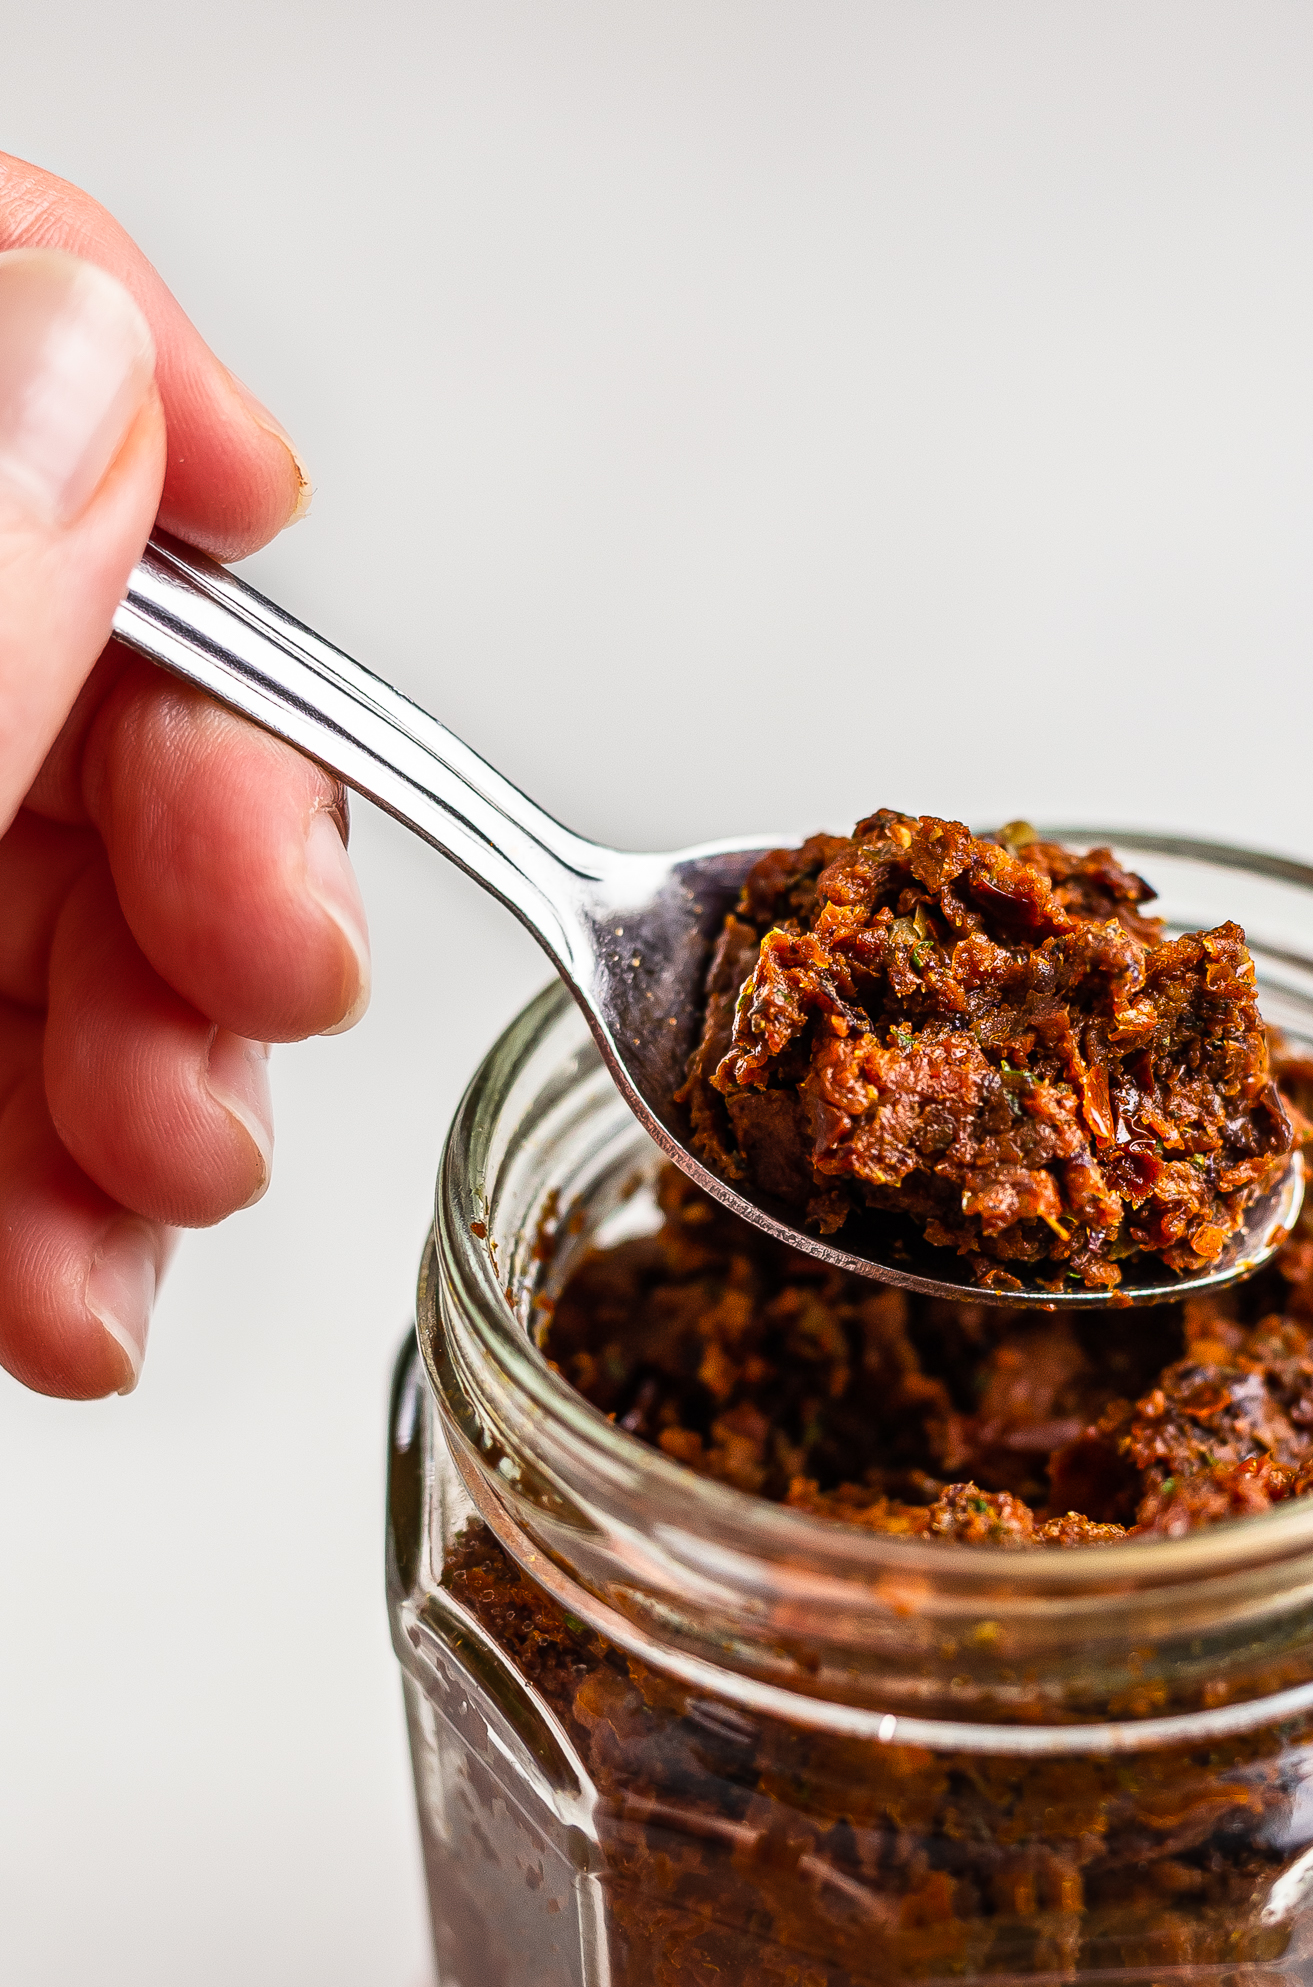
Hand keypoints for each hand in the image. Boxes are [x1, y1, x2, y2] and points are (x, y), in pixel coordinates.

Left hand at [0, 156, 367, 1399]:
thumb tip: (102, 378)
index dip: (117, 364)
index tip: (263, 514)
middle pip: (62, 650)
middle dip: (200, 836)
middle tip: (262, 978)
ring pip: (54, 905)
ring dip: (159, 1071)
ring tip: (169, 1190)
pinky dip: (58, 1205)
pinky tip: (77, 1301)